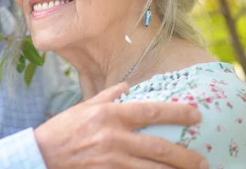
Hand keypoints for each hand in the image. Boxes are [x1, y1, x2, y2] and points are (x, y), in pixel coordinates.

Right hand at [35, 82, 206, 168]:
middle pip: (159, 147)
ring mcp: (112, 159)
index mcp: (110, 115)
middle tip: (202, 160)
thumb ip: (108, 96)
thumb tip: (127, 86)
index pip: (151, 111)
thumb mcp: (84, 106)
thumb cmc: (63, 129)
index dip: (177, 112)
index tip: (195, 114)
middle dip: (184, 156)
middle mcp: (114, 136)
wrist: (43, 154)